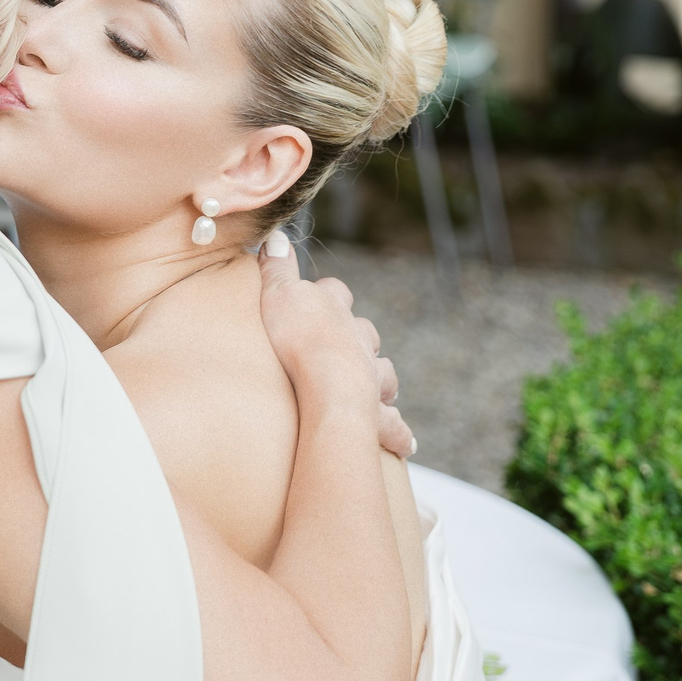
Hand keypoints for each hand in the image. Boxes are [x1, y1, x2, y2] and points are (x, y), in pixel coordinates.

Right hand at [258, 235, 414, 457]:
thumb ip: (276, 268)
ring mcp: (370, 373)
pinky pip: (391, 423)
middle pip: (365, 333)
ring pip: (383, 373)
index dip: (329, 296)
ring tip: (378, 392)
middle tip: (349, 350)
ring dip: (381, 380)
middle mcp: (358, 339)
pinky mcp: (375, 410)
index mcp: (334, 311)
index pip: (335, 294)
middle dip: (360, 339)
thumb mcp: (277, 295)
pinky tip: (407, 445)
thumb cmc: (297, 337)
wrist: (327, 381)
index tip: (322, 298)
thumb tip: (275, 236)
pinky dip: (399, 433)